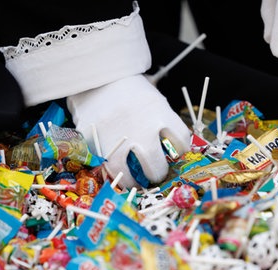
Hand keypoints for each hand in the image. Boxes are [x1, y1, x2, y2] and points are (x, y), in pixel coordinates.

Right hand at [66, 74, 190, 187]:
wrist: (97, 77)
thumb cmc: (130, 91)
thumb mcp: (154, 100)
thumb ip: (164, 123)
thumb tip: (173, 151)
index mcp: (160, 113)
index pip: (181, 142)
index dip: (181, 151)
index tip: (176, 154)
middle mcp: (141, 128)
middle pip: (156, 167)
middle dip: (157, 174)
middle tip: (155, 173)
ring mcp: (117, 138)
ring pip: (129, 176)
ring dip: (134, 183)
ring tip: (135, 182)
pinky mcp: (96, 144)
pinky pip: (106, 168)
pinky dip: (112, 172)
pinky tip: (116, 170)